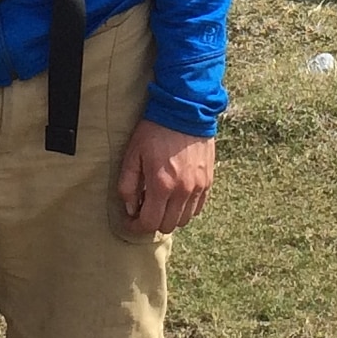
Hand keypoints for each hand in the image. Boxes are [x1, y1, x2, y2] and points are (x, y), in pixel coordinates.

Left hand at [116, 121, 214, 237]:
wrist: (186, 110)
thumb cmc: (156, 131)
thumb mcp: (133, 154)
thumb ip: (128, 185)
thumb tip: (131, 208)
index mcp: (161, 185)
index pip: (149, 223)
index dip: (136, 227)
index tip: (130, 221)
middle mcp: (182, 191)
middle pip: (168, 226)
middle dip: (152, 222)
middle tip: (144, 209)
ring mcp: (198, 187)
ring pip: (184, 220)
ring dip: (170, 217)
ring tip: (161, 202)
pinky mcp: (208, 181)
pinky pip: (197, 208)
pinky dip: (185, 208)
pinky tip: (176, 196)